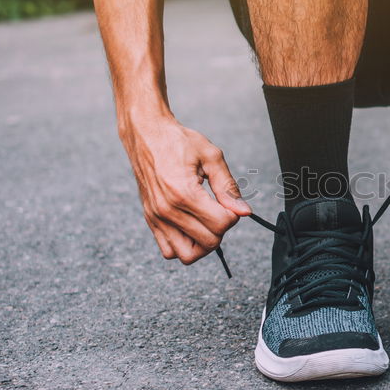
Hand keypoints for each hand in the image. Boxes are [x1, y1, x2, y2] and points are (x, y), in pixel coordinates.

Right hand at [120, 116, 250, 263]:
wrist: (146, 134)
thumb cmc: (178, 141)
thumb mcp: (211, 156)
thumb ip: (228, 187)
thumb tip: (244, 212)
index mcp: (183, 193)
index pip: (220, 225)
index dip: (233, 216)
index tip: (229, 203)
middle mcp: (166, 210)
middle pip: (208, 242)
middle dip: (221, 229)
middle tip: (220, 210)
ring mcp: (156, 217)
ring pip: (187, 255)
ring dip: (203, 243)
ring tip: (206, 222)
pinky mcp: (150, 220)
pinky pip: (168, 250)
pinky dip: (184, 244)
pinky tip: (191, 226)